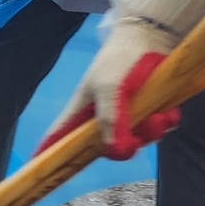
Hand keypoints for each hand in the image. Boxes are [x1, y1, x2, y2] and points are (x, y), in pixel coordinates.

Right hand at [38, 16, 182, 160]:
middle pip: (109, 148)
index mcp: (83, 111)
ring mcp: (127, 115)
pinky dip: (165, 121)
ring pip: (138, 139)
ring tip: (158, 114)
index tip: (37, 168)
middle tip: (135, 136)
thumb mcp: (109, 87)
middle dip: (126, 144)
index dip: (48, 154)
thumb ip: (109, 119)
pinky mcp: (149, 110)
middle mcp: (103, 117)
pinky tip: (167, 110)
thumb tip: (115, 152)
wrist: (151, 37)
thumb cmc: (119, 58)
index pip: (59, 136)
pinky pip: (158, 128)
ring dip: (151, 130)